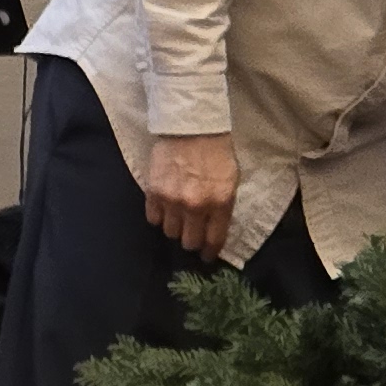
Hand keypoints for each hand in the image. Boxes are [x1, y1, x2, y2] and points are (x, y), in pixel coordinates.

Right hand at [140, 133, 238, 256]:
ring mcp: (172, 200)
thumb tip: (216, 228)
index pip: (214, 239)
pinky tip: (165, 209)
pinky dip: (159, 217)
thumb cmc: (217, 152)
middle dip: (192, 241)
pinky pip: (153, 219)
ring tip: (179, 218)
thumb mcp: (232, 179)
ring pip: (170, 232)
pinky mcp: (153, 193)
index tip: (207, 256)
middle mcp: (195, 206)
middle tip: (193, 235)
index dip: (210, 252)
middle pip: (189, 241)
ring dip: (176, 228)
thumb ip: (224, 205)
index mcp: (220, 202)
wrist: (191, 129)